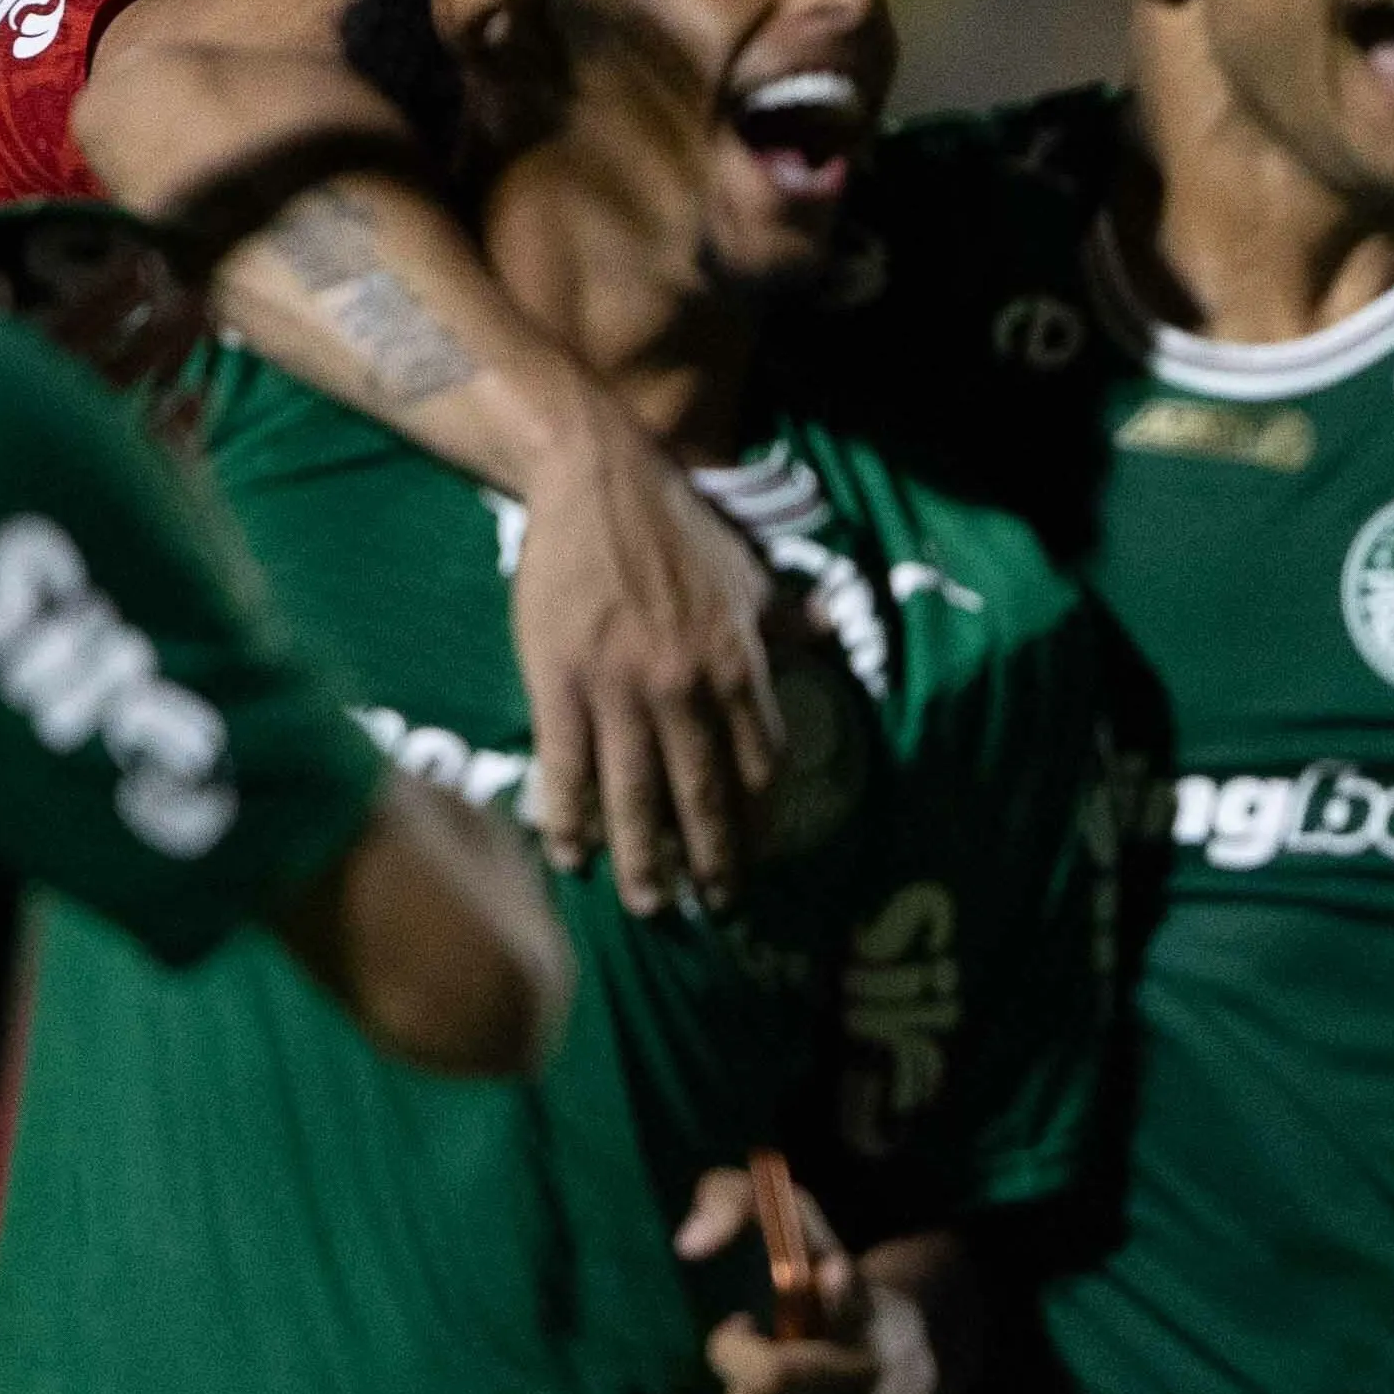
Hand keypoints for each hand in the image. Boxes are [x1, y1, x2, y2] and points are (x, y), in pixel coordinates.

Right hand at [515, 405, 787, 914]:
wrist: (597, 482)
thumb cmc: (679, 527)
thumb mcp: (751, 572)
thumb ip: (790, 618)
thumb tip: (834, 632)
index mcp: (739, 662)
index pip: (761, 760)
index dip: (762, 816)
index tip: (761, 856)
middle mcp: (686, 686)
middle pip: (704, 793)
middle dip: (713, 859)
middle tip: (719, 912)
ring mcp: (620, 689)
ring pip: (637, 795)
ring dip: (645, 859)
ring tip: (651, 907)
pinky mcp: (559, 683)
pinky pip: (568, 769)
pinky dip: (572, 819)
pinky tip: (575, 857)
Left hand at [676, 1168, 930, 1393]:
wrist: (902, 1367)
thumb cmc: (822, 1284)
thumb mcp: (797, 1229)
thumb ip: (737, 1202)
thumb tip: (688, 1245)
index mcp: (867, 1305)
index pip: (857, 1302)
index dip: (842, 1293)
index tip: (828, 1274)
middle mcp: (873, 1368)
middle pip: (778, 1379)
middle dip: (734, 1357)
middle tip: (734, 1332)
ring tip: (751, 1373)